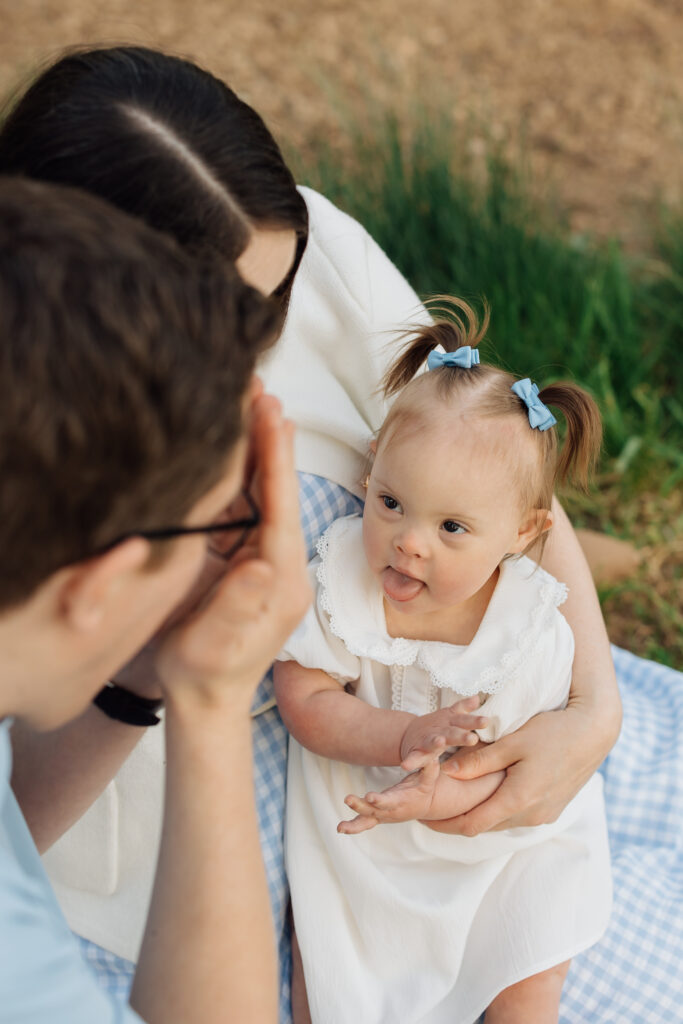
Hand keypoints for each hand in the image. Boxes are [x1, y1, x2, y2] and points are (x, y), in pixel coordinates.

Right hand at [155, 394, 310, 707]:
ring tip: (245, 401)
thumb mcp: (218, 646)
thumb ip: (240, 606)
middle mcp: (278, 561)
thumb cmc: (205, 675)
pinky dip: (235, 475)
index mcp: (280, 577)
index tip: (270, 411)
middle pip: (275, 490)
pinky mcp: (243, 558)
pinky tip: (227, 445)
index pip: (281, 505)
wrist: (205, 700)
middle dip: (268, 438)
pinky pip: (240, 510)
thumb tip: (260, 564)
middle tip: (257, 386)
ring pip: (258, 494)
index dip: (276, 456)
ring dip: (252, 449)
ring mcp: (261, 558)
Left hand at [338, 759, 440, 833]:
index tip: (370, 797)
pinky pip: (363, 824)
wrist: (423, 805)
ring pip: (366, 820)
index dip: (380, 800)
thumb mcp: (429, 776)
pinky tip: (340, 828)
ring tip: (340, 827)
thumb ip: (429, 767)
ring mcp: (382, 816)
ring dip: (353, 824)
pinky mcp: (376, 817)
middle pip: (373, 810)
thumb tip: (431, 756)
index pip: (389, 801)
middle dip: (360, 806)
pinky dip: (352, 827)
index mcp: (401, 801)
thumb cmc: (424, 788)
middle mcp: (390, 811)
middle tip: (348, 799)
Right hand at [399, 696, 486, 770]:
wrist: (409, 734)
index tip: (486, 721)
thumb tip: (476, 697)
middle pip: (452, 733)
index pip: (464, 722)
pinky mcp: (416, 752)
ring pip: (433, 743)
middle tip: (473, 739)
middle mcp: (440, 732)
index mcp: (450, 724)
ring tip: (440, 742)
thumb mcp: (449, 716)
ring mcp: (427, 741)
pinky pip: (413, 758)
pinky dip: (410, 761)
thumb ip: (463, 708)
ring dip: (435, 743)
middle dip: (461, 736)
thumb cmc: (437, 727)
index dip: (475, 721)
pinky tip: (406, 766)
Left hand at [437, 701, 609, 835]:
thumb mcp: (511, 742)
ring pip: (502, 821)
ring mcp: (545, 815)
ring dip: (480, 814)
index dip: (443, 823)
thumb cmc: (553, 732)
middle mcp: (531, 815)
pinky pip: (518, 815)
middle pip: (485, 826)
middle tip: (433, 809)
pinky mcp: (553, 808)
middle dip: (458, 820)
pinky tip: (488, 793)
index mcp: (518, 800)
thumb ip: (479, 760)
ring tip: (456, 799)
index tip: (423, 817)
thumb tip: (447, 772)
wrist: (595, 733)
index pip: (471, 824)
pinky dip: (499, 808)